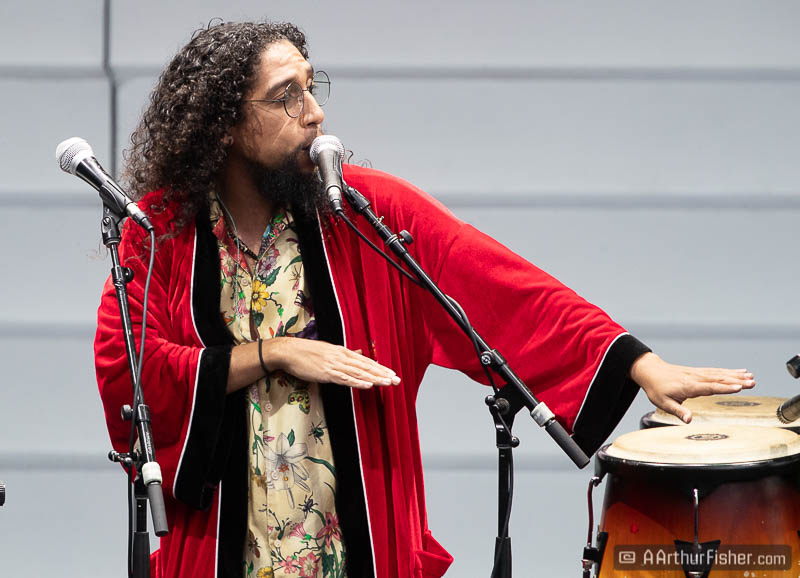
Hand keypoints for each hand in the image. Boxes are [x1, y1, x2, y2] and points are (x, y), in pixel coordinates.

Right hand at [265, 337, 400, 388]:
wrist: (288, 351)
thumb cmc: (306, 352)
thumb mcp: (329, 350)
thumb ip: (345, 353)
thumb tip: (359, 352)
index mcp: (343, 352)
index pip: (366, 361)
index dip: (380, 368)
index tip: (392, 373)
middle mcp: (341, 357)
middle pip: (366, 367)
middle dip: (382, 374)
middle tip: (397, 380)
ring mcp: (334, 365)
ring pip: (359, 373)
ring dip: (374, 378)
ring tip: (388, 383)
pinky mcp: (326, 373)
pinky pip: (345, 379)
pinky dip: (357, 382)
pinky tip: (368, 385)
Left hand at [630, 352, 754, 422]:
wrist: (649, 371)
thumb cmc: (656, 388)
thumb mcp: (663, 403)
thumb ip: (678, 411)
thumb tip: (689, 420)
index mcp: (688, 386)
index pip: (709, 387)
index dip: (724, 388)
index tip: (739, 387)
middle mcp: (695, 378)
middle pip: (718, 379)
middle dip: (736, 381)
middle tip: (752, 382)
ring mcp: (697, 373)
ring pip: (719, 374)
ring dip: (736, 375)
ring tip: (751, 377)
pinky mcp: (698, 372)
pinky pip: (716, 371)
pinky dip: (729, 371)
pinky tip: (741, 371)